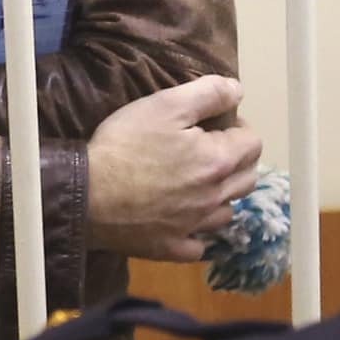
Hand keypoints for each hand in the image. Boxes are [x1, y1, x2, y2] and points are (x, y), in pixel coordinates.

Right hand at [84, 76, 261, 261]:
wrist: (85, 194)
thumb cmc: (125, 145)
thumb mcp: (165, 104)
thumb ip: (208, 93)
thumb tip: (238, 91)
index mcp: (218, 161)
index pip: (253, 143)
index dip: (238, 128)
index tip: (215, 124)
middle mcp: (214, 197)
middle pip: (247, 179)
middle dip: (237, 160)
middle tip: (208, 149)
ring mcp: (194, 227)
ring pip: (227, 212)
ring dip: (221, 195)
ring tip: (197, 182)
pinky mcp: (171, 248)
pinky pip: (198, 245)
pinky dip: (196, 232)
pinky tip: (182, 221)